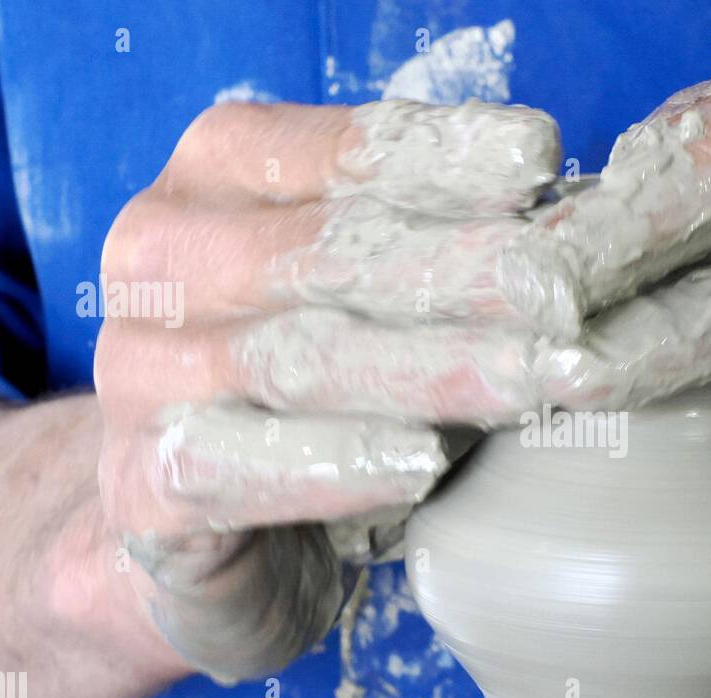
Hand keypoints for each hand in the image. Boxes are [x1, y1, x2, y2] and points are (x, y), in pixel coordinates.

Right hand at [95, 99, 561, 681]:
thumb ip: (439, 259)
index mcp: (216, 179)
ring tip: (535, 381)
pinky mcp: (139, 485)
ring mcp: (135, 373)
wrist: (196, 531)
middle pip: (322, 254)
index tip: (546, 164)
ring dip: (430, 371)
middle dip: (459, 272)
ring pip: (294, 359)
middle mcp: (161, 257)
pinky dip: (333, 465)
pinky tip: (421, 467)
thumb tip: (575, 236)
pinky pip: (235, 468)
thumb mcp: (376, 304)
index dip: (443, 158)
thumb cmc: (317, 395)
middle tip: (568, 294)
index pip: (339, 153)